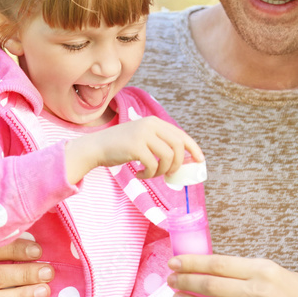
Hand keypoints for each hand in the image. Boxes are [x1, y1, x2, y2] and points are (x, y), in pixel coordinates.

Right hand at [69, 115, 203, 182]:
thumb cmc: (121, 146)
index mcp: (155, 122)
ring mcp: (143, 134)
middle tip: (171, 174)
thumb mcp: (143, 137)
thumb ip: (160, 142)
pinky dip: (149, 174)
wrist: (96, 147)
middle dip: (179, 164)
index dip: (194, 149)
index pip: (181, 135)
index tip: (200, 162)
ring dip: (162, 170)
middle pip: (178, 146)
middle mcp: (150, 125)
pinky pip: (152, 165)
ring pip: (167, 156)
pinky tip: (140, 174)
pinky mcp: (135, 146)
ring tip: (152, 174)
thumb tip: (183, 160)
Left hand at [165, 254, 297, 296]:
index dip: (193, 262)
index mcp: (263, 270)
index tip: (175, 261)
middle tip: (171, 279)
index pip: (219, 264)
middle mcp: (260, 293)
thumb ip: (244, 270)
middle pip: (212, 286)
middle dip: (186, 282)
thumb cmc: (296, 290)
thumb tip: (208, 268)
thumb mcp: (273, 271)